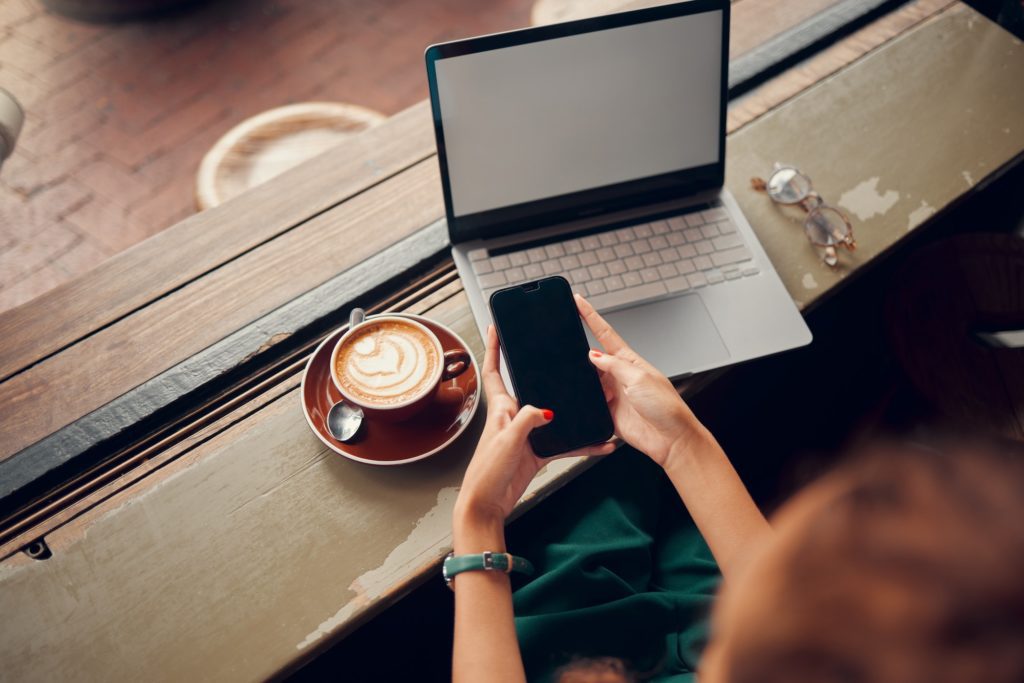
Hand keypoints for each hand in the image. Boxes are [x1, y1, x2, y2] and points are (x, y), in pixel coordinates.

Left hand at [455, 324, 615, 532]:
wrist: (488, 504)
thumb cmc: (486, 472)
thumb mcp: (508, 440)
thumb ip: (527, 419)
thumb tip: (546, 410)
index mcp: (500, 409)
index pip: (493, 371)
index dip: (493, 348)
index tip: (496, 329)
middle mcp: (513, 418)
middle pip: (530, 389)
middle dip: (544, 374)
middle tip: (560, 359)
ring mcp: (526, 435)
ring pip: (553, 417)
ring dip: (571, 412)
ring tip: (592, 400)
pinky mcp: (537, 452)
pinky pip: (563, 444)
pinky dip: (581, 445)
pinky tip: (598, 444)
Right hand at [575, 294, 709, 467]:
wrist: (671, 440)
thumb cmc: (666, 408)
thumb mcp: (639, 378)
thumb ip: (614, 365)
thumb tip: (594, 355)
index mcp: (630, 361)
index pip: (605, 333)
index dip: (591, 316)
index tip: (578, 301)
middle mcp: (620, 375)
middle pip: (593, 358)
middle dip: (580, 354)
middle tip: (567, 348)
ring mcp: (613, 394)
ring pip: (588, 381)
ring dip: (584, 382)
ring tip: (585, 385)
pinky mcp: (608, 413)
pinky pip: (589, 403)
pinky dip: (584, 401)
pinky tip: (584, 401)